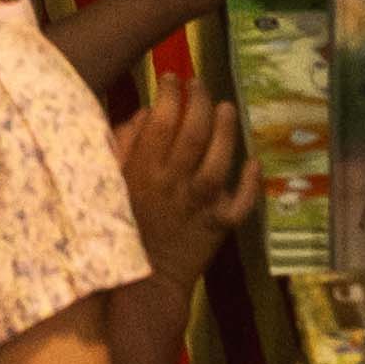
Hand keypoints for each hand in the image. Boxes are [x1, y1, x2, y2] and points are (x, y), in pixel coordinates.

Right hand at [111, 81, 254, 286]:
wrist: (142, 285)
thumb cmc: (125, 229)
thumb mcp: (111, 185)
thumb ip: (123, 148)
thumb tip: (142, 114)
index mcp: (143, 173)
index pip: (159, 121)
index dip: (168, 93)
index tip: (171, 78)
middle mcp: (173, 184)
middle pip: (193, 133)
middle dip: (199, 101)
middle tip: (199, 84)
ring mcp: (199, 205)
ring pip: (219, 161)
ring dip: (225, 130)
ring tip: (227, 107)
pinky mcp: (219, 226)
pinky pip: (241, 203)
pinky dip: (251, 183)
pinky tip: (253, 162)